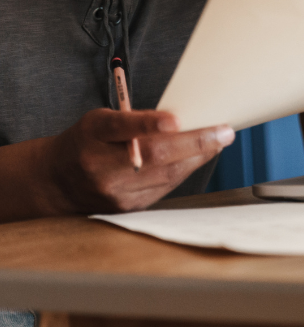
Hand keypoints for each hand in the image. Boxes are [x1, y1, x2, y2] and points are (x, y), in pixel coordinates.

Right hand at [44, 108, 234, 213]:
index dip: (148, 123)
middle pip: (153, 156)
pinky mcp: (127, 207)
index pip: (121, 127)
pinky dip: (185, 171)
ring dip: (197, 157)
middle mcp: (101, 165)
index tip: (175, 120)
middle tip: (223, 132)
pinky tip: (199, 158)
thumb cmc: (87, 142)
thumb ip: (133, 119)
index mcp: (93, 134)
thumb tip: (180, 120)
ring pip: (164, 174)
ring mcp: (114, 191)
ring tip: (218, 141)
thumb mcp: (100, 120)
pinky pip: (164, 188)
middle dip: (195, 143)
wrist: (58, 181)